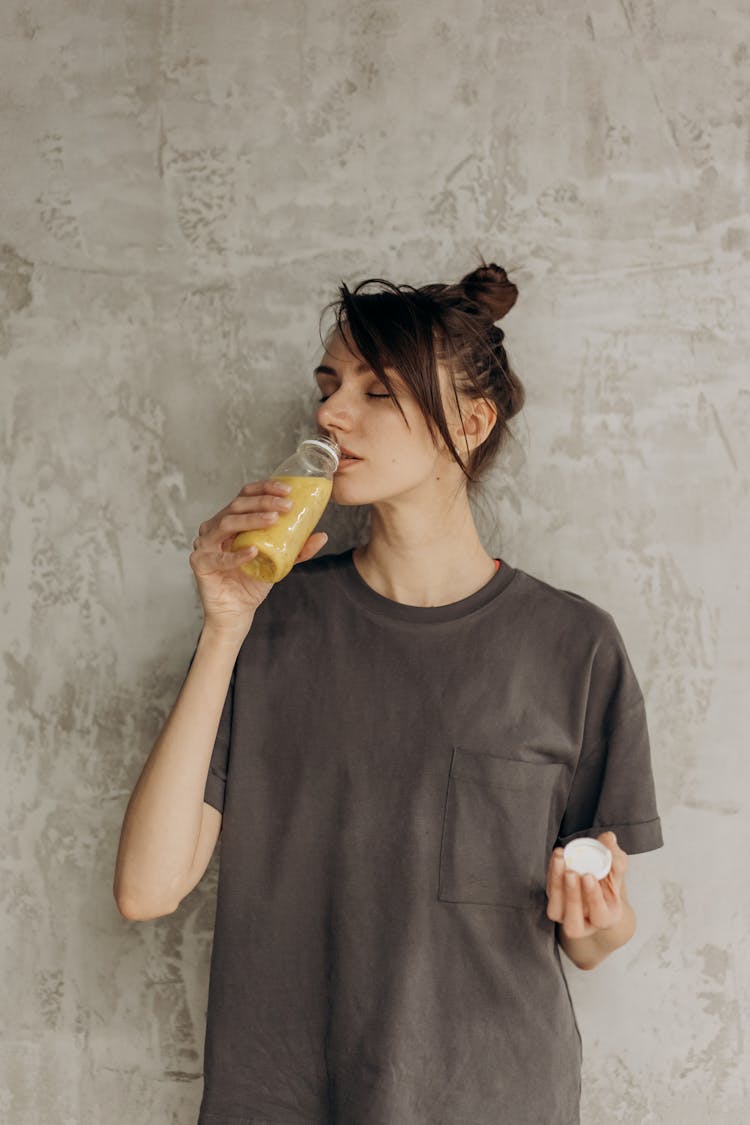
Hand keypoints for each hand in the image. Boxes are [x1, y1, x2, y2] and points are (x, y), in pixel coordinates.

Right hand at [189, 479, 328, 637]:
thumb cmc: (253, 581)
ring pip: (227, 523)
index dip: (265, 488)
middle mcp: (216, 527)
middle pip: (237, 505)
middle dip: (263, 502)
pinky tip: (253, 551)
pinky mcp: (200, 563)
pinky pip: (219, 557)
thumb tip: (322, 535)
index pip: (246, 495)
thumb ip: (297, 549)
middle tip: (286, 506)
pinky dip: (237, 554)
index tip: (288, 490)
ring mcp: (205, 543)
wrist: (237, 611)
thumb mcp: (280, 561)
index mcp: (233, 520)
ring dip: (251, 520)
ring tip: (273, 520)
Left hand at [545, 831, 627, 939]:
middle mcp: (585, 923)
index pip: (600, 916)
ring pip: (556, 912)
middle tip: (571, 872)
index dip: (593, 897)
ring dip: (556, 885)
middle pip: (575, 921)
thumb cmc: (609, 880)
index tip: (589, 876)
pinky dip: (551, 875)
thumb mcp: (617, 870)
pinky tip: (558, 857)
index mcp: (606, 918)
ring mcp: (566, 916)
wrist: (597, 884)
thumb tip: (608, 838)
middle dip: (572, 895)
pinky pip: (549, 894)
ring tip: (561, 860)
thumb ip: (616, 857)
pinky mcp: (555, 904)